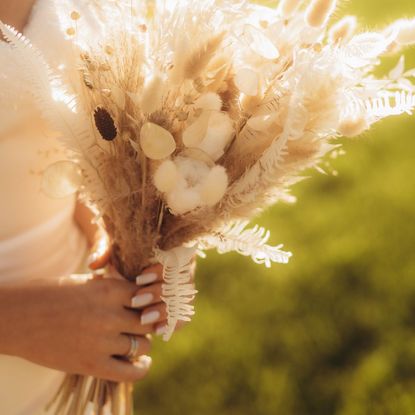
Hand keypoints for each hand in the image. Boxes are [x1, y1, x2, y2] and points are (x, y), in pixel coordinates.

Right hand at [2, 276, 153, 381]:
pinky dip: (142, 368)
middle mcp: (110, 314)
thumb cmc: (51, 294)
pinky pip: (131, 372)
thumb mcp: (86, 281)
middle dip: (146, 323)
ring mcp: (102, 341)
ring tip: (132, 341)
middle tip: (138, 325)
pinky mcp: (92, 365)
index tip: (144, 305)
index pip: (148, 296)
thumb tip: (140, 294)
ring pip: (143, 345)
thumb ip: (114, 288)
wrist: (18, 317)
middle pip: (148, 321)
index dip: (147, 302)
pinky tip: (142, 362)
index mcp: (110, 289)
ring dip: (141, 344)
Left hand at [87, 220, 196, 336]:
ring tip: (143, 318)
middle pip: (182, 282)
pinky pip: (181, 316)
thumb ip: (103, 249)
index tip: (138, 279)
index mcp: (170, 248)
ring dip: (165, 310)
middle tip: (136, 301)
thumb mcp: (112, 246)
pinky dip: (171, 323)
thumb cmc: (119, 250)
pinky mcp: (176, 305)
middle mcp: (180, 268)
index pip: (176, 260)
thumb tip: (94, 263)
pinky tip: (156, 330)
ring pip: (183, 301)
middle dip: (159, 293)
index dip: (160, 271)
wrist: (121, 261)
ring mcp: (181, 287)